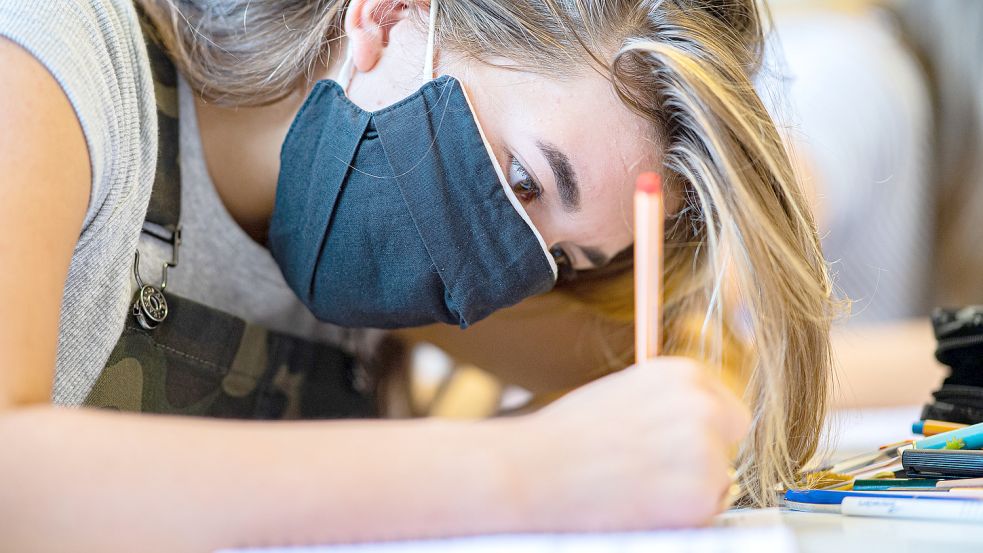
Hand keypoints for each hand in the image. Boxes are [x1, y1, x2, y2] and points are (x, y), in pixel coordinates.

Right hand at [512, 357, 750, 530]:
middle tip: (657, 473)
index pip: (723, 408)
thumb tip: (693, 425)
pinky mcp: (702, 495)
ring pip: (720, 481)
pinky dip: (681, 518)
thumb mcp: (625, 393)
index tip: (674, 447)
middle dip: (704, 458)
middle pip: (730, 441)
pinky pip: (708, 513)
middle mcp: (704, 405)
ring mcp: (706, 450)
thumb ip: (667, 404)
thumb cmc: (566, 435)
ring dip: (689, 490)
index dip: (701, 432)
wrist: (535, 469)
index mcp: (684, 374)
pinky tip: (641, 504)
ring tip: (639, 486)